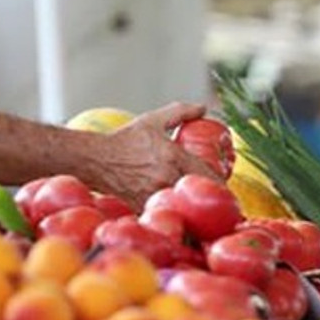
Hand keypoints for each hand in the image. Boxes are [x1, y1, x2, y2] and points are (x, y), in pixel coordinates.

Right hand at [93, 102, 217, 206]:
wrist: (96, 160)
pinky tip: (177, 212)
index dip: (220, 182)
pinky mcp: (145, 207)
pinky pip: (166, 211)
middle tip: (214, 195)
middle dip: (208, 195)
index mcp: (173, 157)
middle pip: (199, 193)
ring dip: (192, 206)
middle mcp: (166, 177)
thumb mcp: (152, 121)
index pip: (209, 174)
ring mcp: (155, 194)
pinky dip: (173, 212)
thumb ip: (179, 112)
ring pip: (184, 205)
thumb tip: (202, 107)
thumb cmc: (124, 140)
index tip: (224, 184)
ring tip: (198, 205)